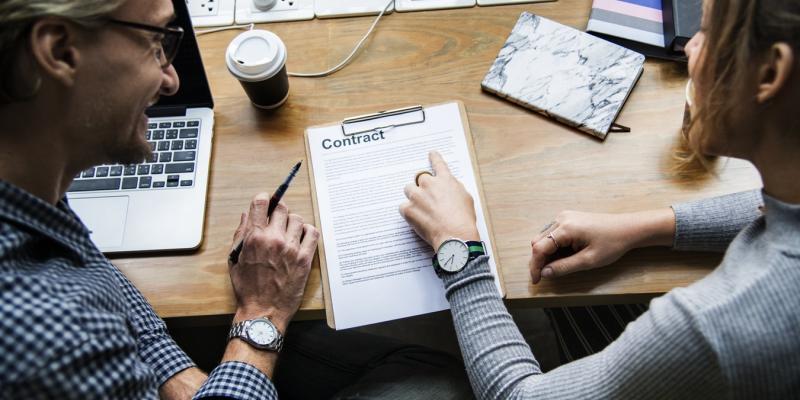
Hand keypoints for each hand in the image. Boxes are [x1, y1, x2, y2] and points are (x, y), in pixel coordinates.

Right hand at [229, 193, 319, 330]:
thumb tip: (246, 215)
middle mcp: (274, 239)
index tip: (266, 202)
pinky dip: (308, 232)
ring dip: (292, 223)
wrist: (263, 311)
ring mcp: (291, 248)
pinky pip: (313, 233)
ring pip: (298, 219)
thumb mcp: (235, 259)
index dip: (264, 199)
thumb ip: (240, 234)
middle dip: (278, 212)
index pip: (262, 203)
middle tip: (276, 221)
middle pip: (282, 208)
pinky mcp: (305, 258)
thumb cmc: (247, 288)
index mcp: (255, 237)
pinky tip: (301, 238)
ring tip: (288, 234)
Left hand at [399, 151, 479, 249]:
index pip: (438, 164)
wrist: (455, 236)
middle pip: (419, 178)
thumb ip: (454, 189)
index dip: (434, 158)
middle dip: (422, 186)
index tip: (431, 153)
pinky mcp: (408, 209)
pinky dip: (408, 212)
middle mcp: (429, 184)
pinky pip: (403, 207)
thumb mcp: (466, 198)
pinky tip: (416, 219)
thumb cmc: (463, 220)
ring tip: (421, 209)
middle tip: (426, 198)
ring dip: (413, 196)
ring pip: (409, 189)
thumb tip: (448, 188)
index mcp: (445, 180)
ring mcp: (417, 196)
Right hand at [530, 209, 675, 283]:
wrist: (628, 228)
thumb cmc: (612, 244)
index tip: (537, 280)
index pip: (539, 248)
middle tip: (547, 275)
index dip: (535, 266)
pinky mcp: (568, 218)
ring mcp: (564, 216)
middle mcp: (561, 219)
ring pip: (543, 237)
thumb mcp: (589, 260)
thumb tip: (544, 273)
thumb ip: (564, 267)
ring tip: (559, 265)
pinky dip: (553, 246)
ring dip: (546, 253)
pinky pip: (552, 233)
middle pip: (538, 242)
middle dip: (539, 260)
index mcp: (566, 228)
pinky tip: (564, 255)